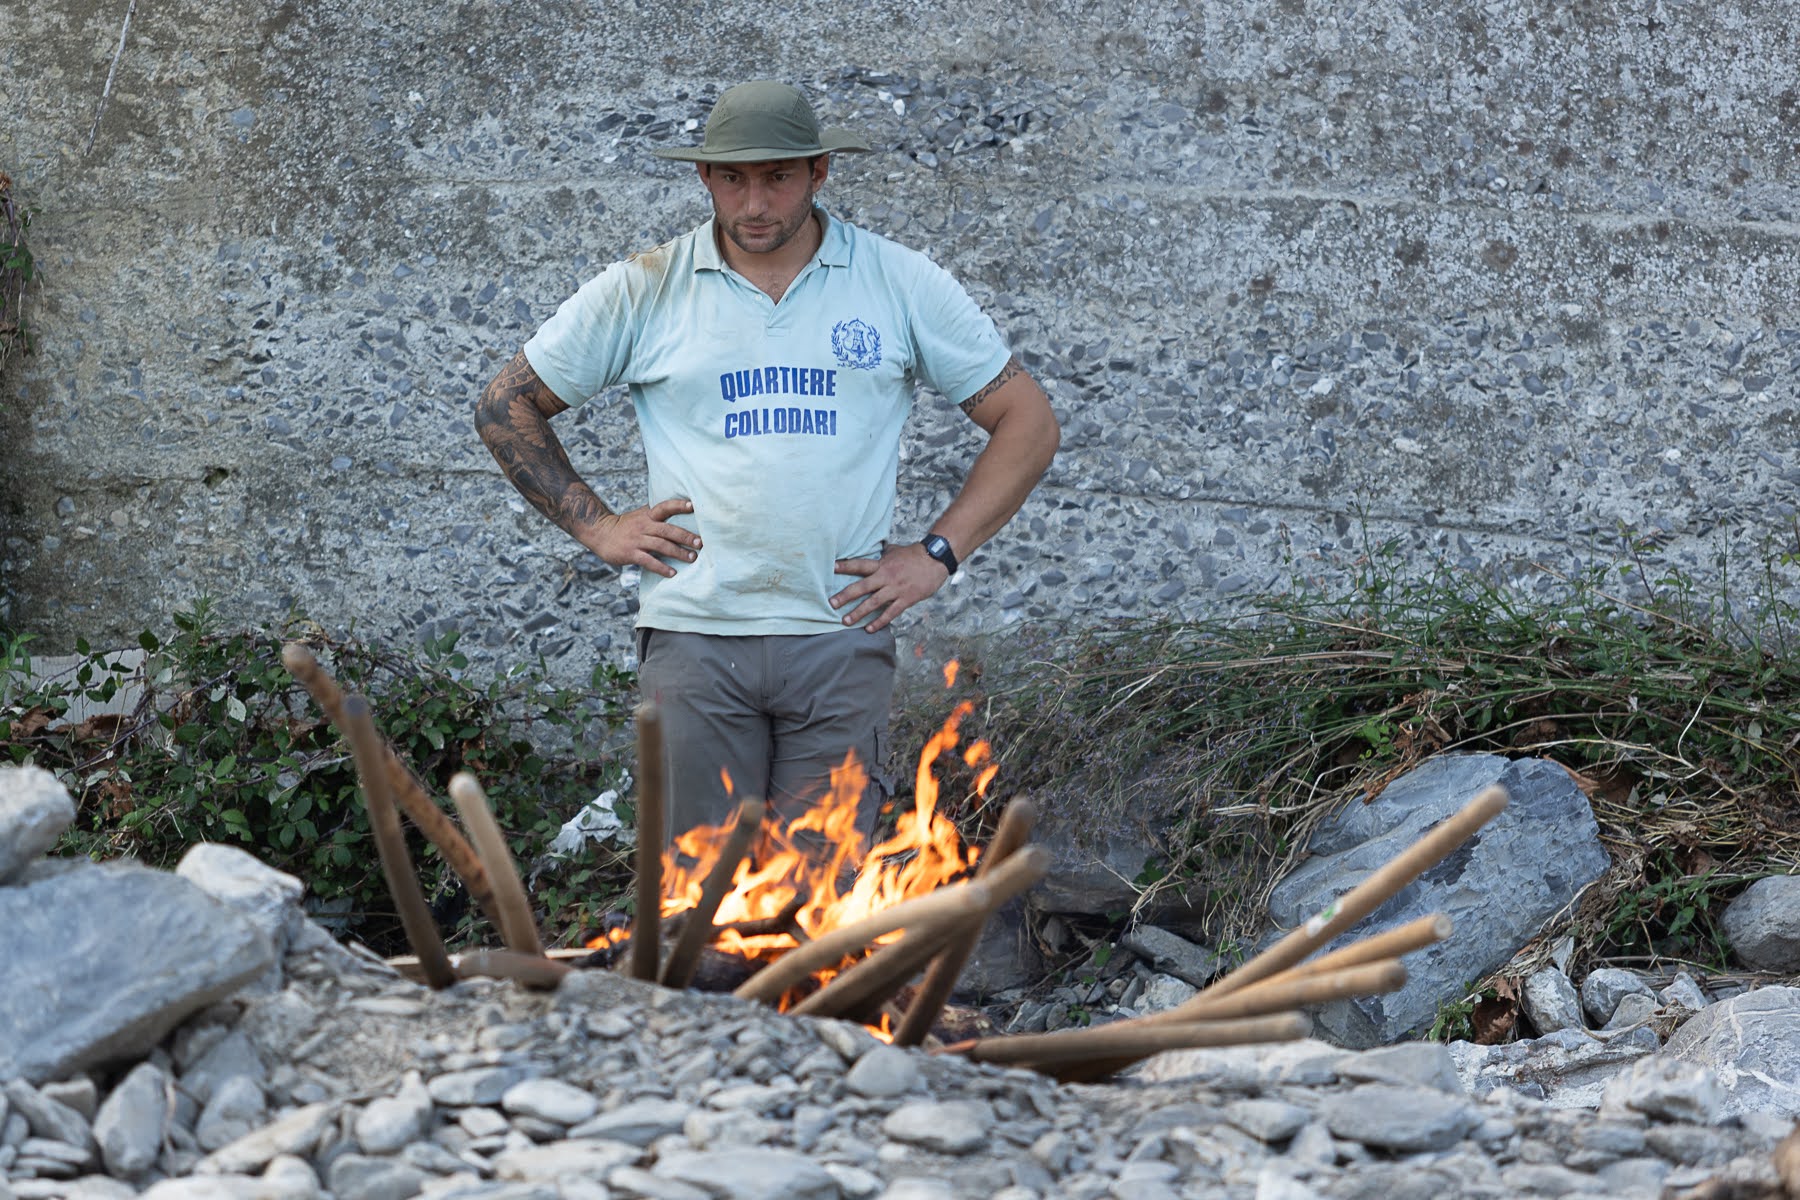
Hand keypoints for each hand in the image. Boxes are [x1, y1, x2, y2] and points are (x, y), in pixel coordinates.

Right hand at [584, 497, 700, 578]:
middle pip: (668, 530)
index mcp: (648, 516)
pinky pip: (649, 561)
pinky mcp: (631, 554)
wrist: (600, 533)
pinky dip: (662, 568)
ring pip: (661, 546)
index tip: (693, 506)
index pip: (664, 507)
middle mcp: (644, 526)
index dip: (678, 505)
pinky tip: (672, 573)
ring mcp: (637, 540)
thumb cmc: (626, 525)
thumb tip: (680, 511)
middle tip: (700, 543)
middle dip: (685, 536)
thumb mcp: (640, 515)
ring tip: (692, 558)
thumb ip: (657, 514)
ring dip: (678, 553)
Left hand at [830, 542, 949, 631]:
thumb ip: (883, 555)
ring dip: (858, 613)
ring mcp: (895, 589)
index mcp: (882, 564)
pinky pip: (890, 613)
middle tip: (832, 604)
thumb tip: (876, 551)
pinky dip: (879, 622)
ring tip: (846, 621)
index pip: (860, 565)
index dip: (846, 566)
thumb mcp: (895, 551)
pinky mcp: (906, 599)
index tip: (832, 568)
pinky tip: (869, 629)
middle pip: (862, 587)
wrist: (935, 560)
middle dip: (845, 596)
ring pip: (873, 603)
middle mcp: (886, 577)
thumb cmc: (915, 555)